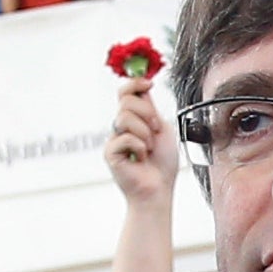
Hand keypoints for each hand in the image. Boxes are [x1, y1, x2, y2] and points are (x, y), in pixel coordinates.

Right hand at [104, 78, 178, 203]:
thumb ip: (151, 109)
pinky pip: (126, 138)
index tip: (149, 83)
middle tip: (155, 131)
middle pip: (126, 100)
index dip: (135, 83)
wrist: (159, 188)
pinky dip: (140, 148)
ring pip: (125, 117)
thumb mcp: (162, 128)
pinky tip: (140, 160)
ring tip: (148, 149)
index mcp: (134, 119)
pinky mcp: (110, 152)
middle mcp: (121, 126)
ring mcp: (114, 139)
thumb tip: (143, 87)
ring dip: (145, 133)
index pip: (126, 92)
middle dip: (147, 113)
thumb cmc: (162, 163)